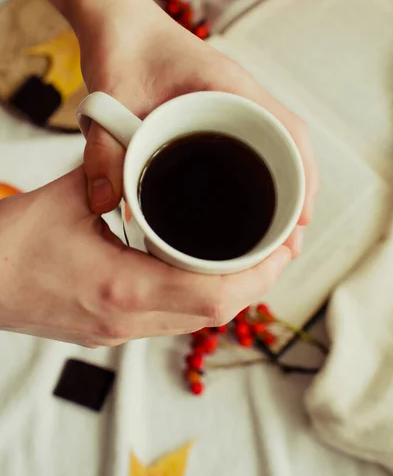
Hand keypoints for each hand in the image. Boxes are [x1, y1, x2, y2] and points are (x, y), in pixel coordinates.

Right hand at [0, 168, 290, 345]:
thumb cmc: (8, 244)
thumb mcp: (67, 198)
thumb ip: (114, 171)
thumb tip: (144, 141)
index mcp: (120, 288)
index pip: (215, 295)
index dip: (260, 275)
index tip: (283, 247)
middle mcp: (125, 321)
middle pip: (215, 315)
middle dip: (256, 283)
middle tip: (277, 247)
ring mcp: (116, 333)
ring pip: (196, 321)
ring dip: (230, 292)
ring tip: (250, 256)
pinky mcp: (108, 332)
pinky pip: (170, 320)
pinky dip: (197, 297)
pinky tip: (202, 270)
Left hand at [76, 0, 317, 256]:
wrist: (115, 20)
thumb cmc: (121, 47)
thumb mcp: (110, 99)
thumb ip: (103, 151)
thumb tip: (105, 204)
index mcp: (229, 86)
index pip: (289, 132)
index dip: (304, 178)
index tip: (301, 221)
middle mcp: (240, 93)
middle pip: (290, 145)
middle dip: (298, 193)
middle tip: (288, 244)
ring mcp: (233, 100)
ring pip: (275, 145)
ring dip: (283, 185)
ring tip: (275, 233)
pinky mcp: (218, 107)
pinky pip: (253, 140)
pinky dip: (261, 171)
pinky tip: (248, 201)